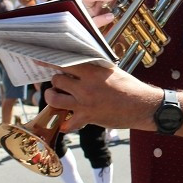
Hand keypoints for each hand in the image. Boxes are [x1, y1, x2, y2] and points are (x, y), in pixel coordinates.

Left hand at [42, 61, 160, 131]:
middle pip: (56, 80)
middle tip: (60, 82)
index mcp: (92, 71)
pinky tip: (67, 121)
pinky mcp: (88, 118)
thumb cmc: (129, 87)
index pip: (65, 62)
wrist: (142, 106)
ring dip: (52, 97)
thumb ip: (94, 65)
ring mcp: (85, 103)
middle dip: (55, 81)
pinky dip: (66, 123)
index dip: (50, 61)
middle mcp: (85, 86)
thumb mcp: (112, 70)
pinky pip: (67, 123)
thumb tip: (80, 59)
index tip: (40, 60)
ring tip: (56, 96)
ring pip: (55, 99)